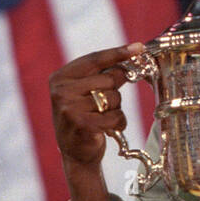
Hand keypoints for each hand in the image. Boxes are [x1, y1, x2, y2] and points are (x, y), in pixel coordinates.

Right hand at [49, 43, 143, 168]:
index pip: (94, 59)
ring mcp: (70, 108)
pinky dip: (118, 122)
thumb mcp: (86, 92)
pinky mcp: (82, 125)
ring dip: (116, 109)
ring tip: (102, 118)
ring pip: (113, 98)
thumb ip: (103, 74)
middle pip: (108, 78)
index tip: (139, 48)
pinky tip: (107, 129)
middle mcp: (62, 91)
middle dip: (115, 91)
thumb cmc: (84, 117)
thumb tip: (133, 54)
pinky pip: (115, 116)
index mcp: (60, 77)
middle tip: (106, 104)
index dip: (118, 53)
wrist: (75, 152)